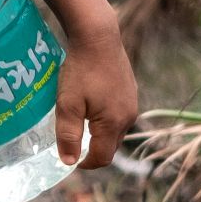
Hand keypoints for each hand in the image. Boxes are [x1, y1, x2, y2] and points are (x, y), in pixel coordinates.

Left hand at [54, 28, 139, 169]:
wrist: (98, 37)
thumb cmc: (81, 70)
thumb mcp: (68, 105)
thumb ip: (68, 135)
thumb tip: (69, 162)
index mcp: (113, 123)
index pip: (102, 157)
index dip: (85, 164)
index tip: (71, 160)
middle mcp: (128, 116)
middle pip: (111, 146)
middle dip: (94, 150)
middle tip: (73, 143)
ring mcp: (132, 102)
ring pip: (116, 130)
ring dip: (100, 134)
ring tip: (81, 125)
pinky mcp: (131, 90)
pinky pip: (119, 114)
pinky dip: (105, 119)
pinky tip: (91, 106)